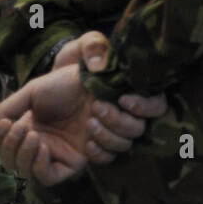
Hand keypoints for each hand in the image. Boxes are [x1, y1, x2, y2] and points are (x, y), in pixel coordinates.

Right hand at [0, 30, 166, 184]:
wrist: (93, 83)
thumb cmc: (65, 84)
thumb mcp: (31, 94)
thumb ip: (5, 110)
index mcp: (27, 129)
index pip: (3, 148)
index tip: (3, 123)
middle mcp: (39, 145)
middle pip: (12, 164)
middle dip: (11, 147)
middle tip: (20, 127)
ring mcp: (56, 155)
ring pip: (28, 173)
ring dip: (25, 156)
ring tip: (33, 134)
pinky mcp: (74, 161)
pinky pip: (51, 177)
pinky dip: (41, 166)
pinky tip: (42, 147)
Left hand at [47, 31, 167, 160]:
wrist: (46, 90)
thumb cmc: (71, 66)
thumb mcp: (81, 48)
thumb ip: (93, 45)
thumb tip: (100, 63)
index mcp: (132, 91)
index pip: (156, 104)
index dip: (145, 105)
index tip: (123, 99)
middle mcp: (127, 114)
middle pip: (139, 127)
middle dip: (120, 120)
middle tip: (96, 108)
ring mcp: (112, 132)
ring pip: (125, 144)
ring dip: (109, 136)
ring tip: (88, 123)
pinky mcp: (98, 148)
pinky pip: (109, 158)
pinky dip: (100, 153)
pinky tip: (87, 144)